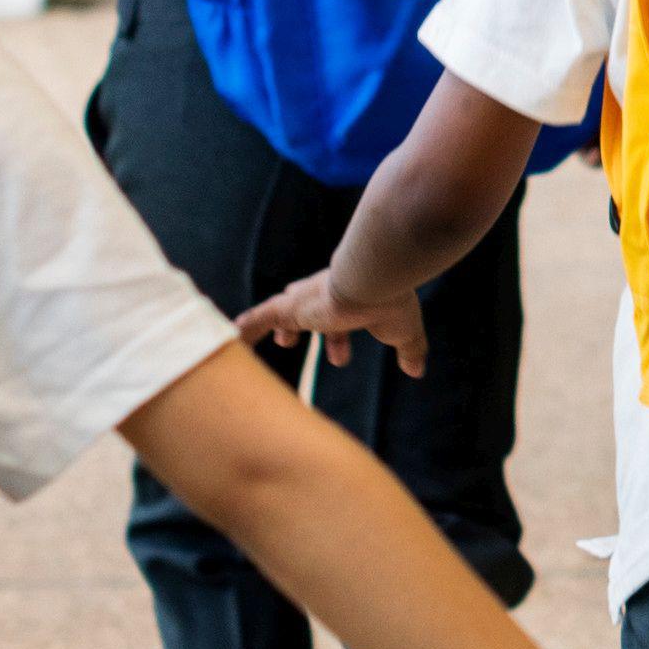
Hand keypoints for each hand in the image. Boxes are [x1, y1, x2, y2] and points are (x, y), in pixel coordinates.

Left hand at [234, 265, 430, 377]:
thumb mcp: (403, 331)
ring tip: (260, 340)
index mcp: (349, 299)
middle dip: (297, 325)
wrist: (375, 279)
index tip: (339, 359)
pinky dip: (246, 329)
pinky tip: (230, 337)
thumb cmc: (392, 301)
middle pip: (303, 309)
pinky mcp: (290, 308)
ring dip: (274, 326)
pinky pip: (260, 318)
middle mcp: (324, 295)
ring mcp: (305, 301)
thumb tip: (417, 369)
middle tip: (288, 341)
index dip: (336, 339)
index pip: (336, 316)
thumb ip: (409, 349)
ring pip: (280, 311)